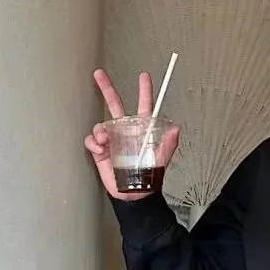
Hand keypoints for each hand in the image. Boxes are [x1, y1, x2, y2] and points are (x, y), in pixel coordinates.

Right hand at [84, 69, 179, 200]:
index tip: (144, 76)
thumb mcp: (161, 160)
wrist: (134, 194)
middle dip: (107, 88)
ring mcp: (113, 140)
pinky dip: (93, 143)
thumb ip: (169, 144)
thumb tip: (177, 128)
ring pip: (101, 125)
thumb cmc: (149, 178)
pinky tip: (100, 150)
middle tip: (99, 74)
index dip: (145, 91)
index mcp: (142, 131)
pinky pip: (92, 140)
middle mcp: (126, 132)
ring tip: (105, 141)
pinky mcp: (101, 151)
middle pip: (115, 105)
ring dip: (100, 130)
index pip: (144, 107)